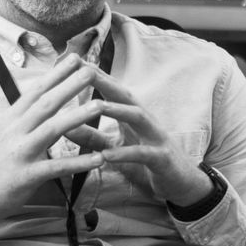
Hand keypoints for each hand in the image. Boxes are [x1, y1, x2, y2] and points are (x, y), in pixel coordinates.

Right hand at [0, 54, 105, 243]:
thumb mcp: (7, 133)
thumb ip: (26, 115)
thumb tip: (47, 93)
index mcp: (11, 118)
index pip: (36, 90)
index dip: (56, 73)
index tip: (76, 57)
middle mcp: (14, 131)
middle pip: (46, 104)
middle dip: (70, 85)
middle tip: (92, 71)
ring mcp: (20, 153)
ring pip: (52, 130)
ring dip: (78, 116)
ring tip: (101, 105)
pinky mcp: (26, 176)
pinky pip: (57, 167)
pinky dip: (79, 162)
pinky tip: (99, 158)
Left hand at [86, 69, 213, 206]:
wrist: (182, 184)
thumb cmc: (147, 164)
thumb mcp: (116, 149)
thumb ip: (92, 138)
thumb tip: (63, 125)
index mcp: (133, 116)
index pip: (113, 91)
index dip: (95, 76)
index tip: (74, 61)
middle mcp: (146, 121)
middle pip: (126, 96)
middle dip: (105, 82)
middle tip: (84, 70)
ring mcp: (157, 138)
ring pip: (138, 118)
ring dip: (117, 110)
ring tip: (95, 106)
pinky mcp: (162, 159)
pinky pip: (142, 154)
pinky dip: (124, 154)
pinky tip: (105, 156)